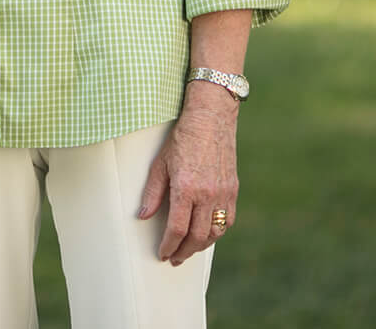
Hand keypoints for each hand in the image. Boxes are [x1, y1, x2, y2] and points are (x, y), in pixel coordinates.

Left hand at [138, 83, 239, 265]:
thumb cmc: (183, 138)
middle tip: (174, 258)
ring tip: (189, 249)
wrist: (210, 117)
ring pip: (215, 232)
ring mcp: (222, 192)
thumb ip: (152, 193)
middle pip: (197, 237)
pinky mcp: (232, 188)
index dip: (168, 246)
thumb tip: (143, 215)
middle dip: (184, 252)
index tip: (163, 253)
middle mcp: (207, 194)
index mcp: (186, 188)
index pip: (177, 229)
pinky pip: (227, 219)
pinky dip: (217, 231)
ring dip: (201, 245)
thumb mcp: (160, 163)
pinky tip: (207, 232)